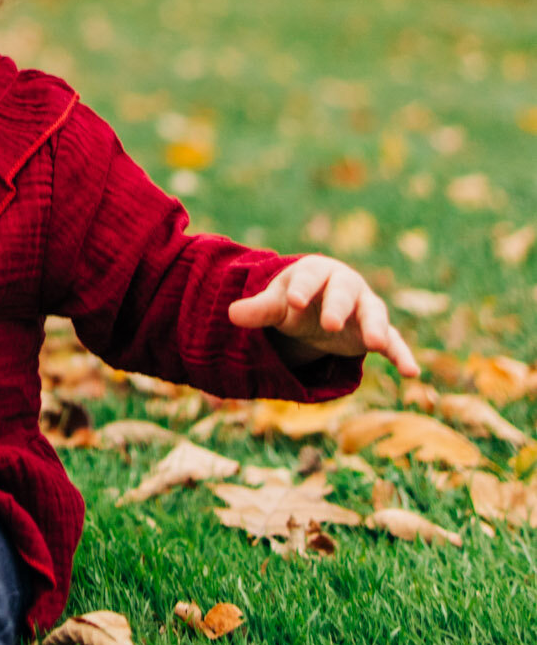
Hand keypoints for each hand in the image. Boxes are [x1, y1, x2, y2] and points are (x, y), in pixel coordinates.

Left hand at [228, 255, 419, 378]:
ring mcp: (365, 308)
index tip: (292, 302)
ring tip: (377, 344)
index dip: (302, 288)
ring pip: (373, 314)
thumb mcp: (276, 305)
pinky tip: (412, 373)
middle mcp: (346, 285)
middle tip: (329, 325)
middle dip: (337, 307)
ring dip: (376, 328)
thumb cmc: (294, 301)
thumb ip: (258, 309)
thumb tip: (232, 314)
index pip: (309, 278)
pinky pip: (393, 342)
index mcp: (317, 272)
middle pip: (345, 293)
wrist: (317, 308)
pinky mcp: (377, 332)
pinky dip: (402, 355)